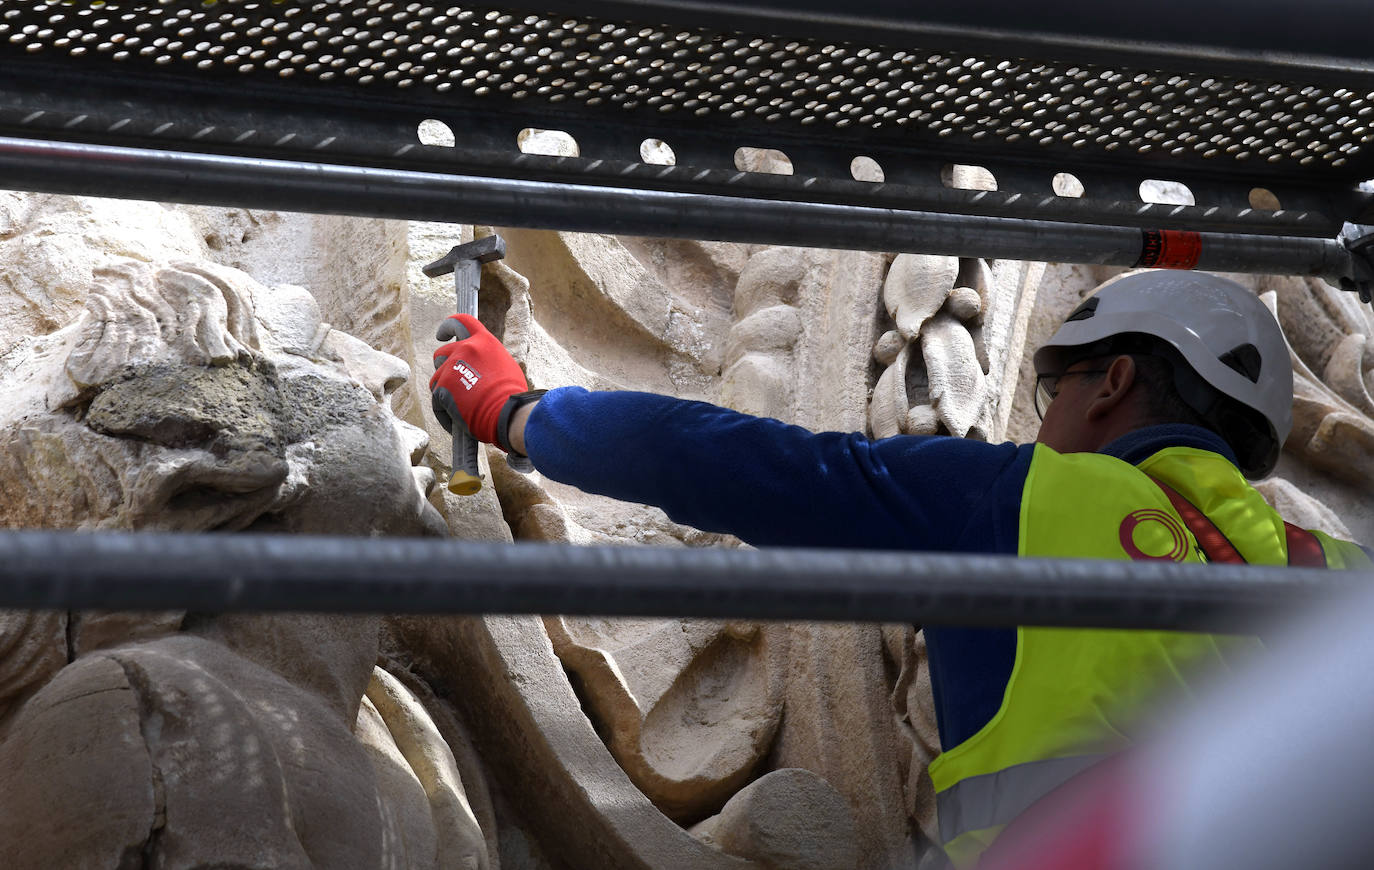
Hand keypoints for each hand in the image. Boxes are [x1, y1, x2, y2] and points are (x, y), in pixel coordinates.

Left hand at [429, 314, 527, 444]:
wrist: (507, 413)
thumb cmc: (512, 395)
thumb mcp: (505, 366)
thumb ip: (488, 360)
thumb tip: (479, 367)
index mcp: (484, 341)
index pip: (462, 322)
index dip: (448, 326)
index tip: (441, 335)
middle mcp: (465, 349)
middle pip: (442, 353)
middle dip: (443, 366)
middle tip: (450, 381)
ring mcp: (452, 367)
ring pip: (437, 378)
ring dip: (445, 391)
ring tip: (461, 407)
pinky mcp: (443, 386)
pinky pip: (437, 400)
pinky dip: (445, 411)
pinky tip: (458, 419)